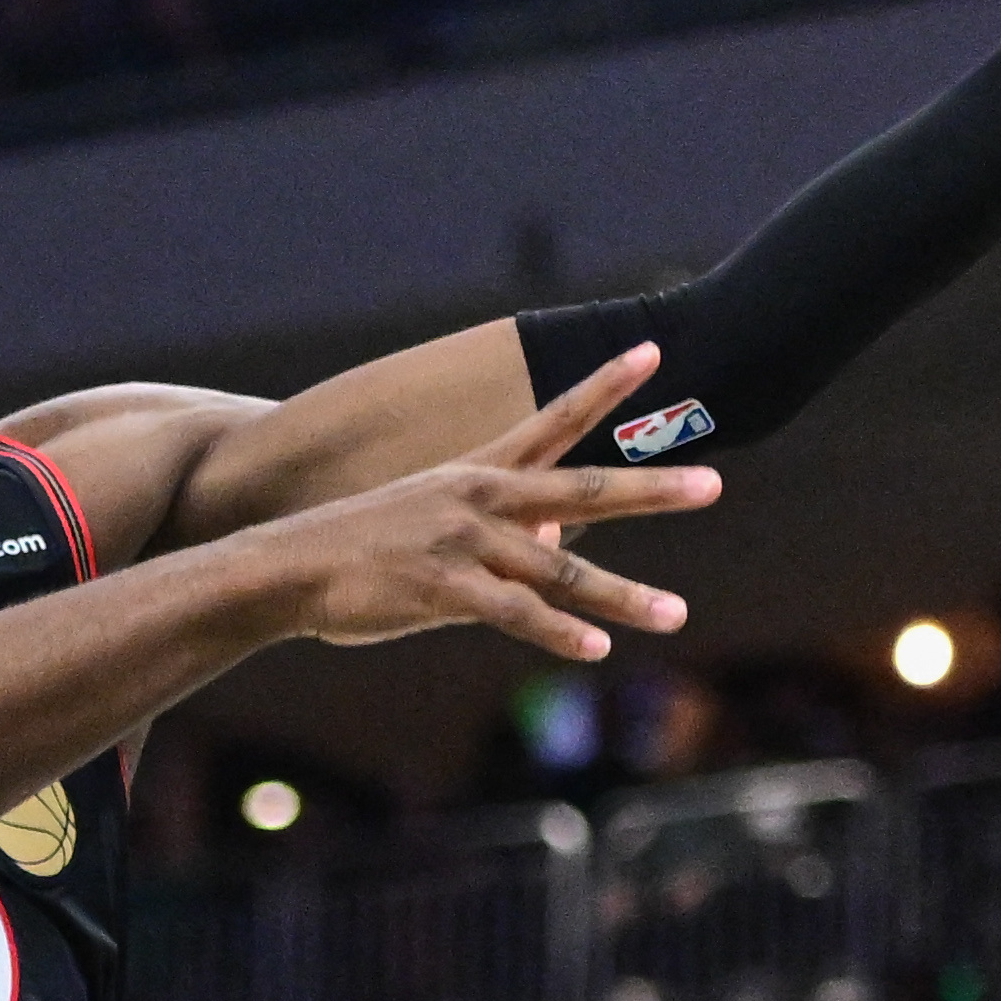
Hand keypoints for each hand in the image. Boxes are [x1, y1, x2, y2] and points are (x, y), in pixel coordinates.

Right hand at [247, 345, 716, 658]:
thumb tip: (562, 537)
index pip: (557, 417)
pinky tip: (595, 650)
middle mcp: (481, 497)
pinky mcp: (444, 589)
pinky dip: (558, 633)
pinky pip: (515, 614)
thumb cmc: (365, 551)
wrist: (287, 569)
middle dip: (652, 487)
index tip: (655, 349)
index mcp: (481, 472)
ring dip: (622, 596)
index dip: (607, 385)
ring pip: (561, 567)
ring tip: (676, 614)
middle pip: (584, 487)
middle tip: (712, 483)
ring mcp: (464, 542)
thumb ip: (509, 531)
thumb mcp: (439, 524)